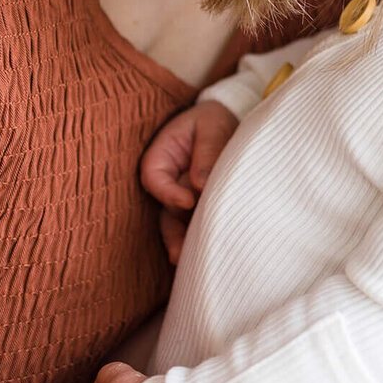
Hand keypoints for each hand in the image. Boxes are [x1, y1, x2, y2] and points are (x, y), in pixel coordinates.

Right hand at [140, 100, 237, 263]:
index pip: (154, 178)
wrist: (228, 120)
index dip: (167, 193)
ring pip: (179, 224)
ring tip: (192, 262)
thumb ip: (207, 152)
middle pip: (164, 211)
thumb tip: (202, 185)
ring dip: (185, 242)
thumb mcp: (211, 126)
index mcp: (161, 157)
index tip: (188, 201)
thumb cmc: (214, 119)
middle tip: (181, 254)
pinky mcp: (200, 207)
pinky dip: (201, 237)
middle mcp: (169, 182)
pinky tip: (210, 253)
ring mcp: (183, 197)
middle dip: (173, 234)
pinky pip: (196, 224)